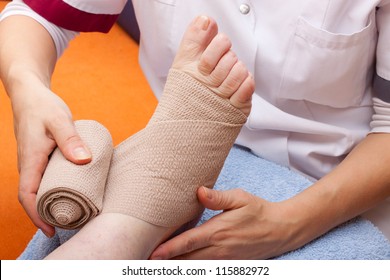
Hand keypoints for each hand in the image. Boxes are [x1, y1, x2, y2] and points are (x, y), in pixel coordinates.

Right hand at [11, 85, 91, 236]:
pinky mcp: (43, 156)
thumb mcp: (60, 120)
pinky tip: (74, 190)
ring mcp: (36, 161)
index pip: (27, 195)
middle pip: (35, 197)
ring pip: (42, 188)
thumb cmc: (43, 106)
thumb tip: (84, 160)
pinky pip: (48, 177)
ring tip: (75, 212)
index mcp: (30, 160)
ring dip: (54, 202)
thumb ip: (71, 139)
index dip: (37, 215)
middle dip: (49, 215)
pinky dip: (59, 187)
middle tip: (71, 224)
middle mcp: (30, 164)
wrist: (31, 93)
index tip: (51, 229)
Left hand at [150, 187, 297, 258]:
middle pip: (187, 260)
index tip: (152, 254)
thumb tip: (199, 191)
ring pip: (196, 267)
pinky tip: (182, 267)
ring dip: (178, 268)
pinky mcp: (230, 264)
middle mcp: (219, 248)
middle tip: (146, 263)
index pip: (188, 242)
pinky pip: (207, 269)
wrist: (280, 230)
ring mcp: (225, 259)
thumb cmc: (258, 211)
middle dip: (167, 263)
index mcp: (218, 231)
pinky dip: (193, 270)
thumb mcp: (240, 198)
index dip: (169, 250)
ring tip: (159, 266)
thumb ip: (218, 198)